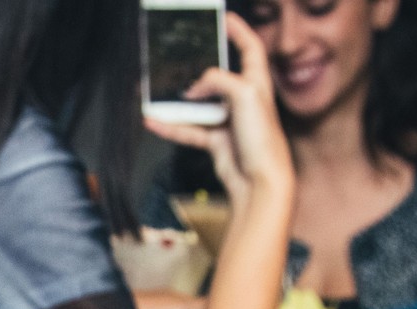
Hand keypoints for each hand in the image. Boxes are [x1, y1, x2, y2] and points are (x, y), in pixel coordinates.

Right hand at [143, 14, 292, 213]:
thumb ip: (217, 81)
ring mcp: (228, 120)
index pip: (249, 48)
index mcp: (256, 82)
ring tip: (156, 92)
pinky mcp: (216, 140)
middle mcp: (243, 98)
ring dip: (177, 102)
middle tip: (181, 54)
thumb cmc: (263, 139)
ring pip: (198, 104)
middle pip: (217, 75)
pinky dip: (172, 127)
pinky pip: (189, 130)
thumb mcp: (245, 95)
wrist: (260, 182)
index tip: (222, 18)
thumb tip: (193, 89)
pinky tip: (154, 122)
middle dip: (198, 65)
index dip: (238, 30)